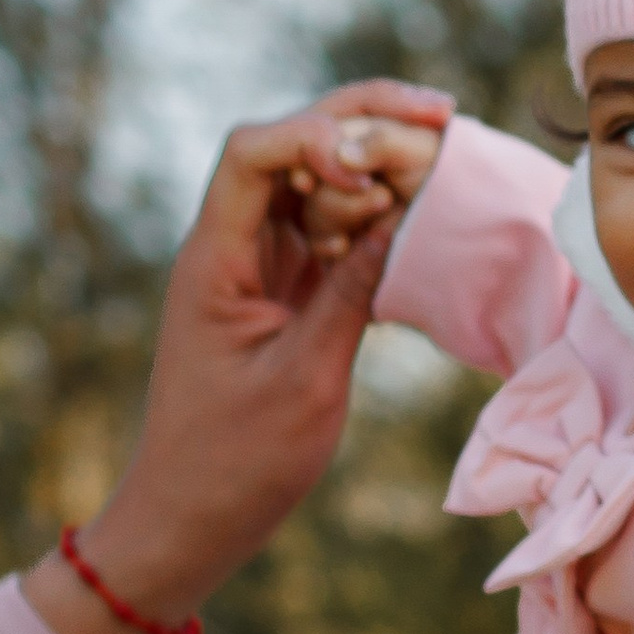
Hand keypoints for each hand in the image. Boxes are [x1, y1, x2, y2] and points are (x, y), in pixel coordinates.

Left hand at [21, 78, 454, 633]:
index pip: (253, 154)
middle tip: (442, 113)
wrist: (188, 519)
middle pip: (288, 148)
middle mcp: (230, 248)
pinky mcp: (281, 293)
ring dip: (375, 164)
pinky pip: (328, 229)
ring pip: (314, 182)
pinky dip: (373, 216)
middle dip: (359, 121)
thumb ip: (352, 293)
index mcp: (214, 260)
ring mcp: (256, 267)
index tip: (375, 168)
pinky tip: (420, 216)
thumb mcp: (307, 381)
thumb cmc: (236, 464)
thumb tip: (400, 213)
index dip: (316, 136)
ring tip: (444, 160)